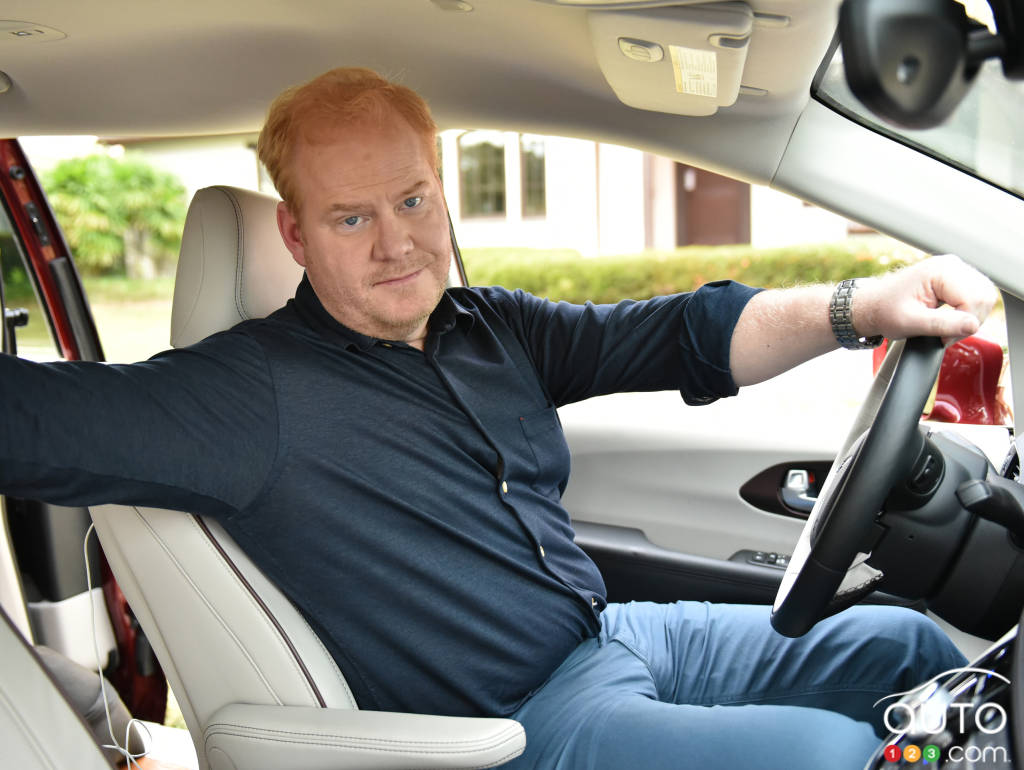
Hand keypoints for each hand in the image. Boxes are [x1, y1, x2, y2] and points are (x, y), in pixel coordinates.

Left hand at [853, 254, 998, 344]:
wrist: (873, 306)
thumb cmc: (885, 311)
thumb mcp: (910, 322)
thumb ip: (942, 324)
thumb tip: (972, 325)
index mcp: (941, 271)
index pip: (975, 299)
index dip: (964, 323)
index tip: (943, 336)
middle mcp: (952, 265)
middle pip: (984, 297)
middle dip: (969, 321)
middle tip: (945, 334)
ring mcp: (956, 270)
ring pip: (984, 297)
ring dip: (969, 318)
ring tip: (945, 327)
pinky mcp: (957, 279)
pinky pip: (977, 297)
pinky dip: (967, 313)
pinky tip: (949, 319)